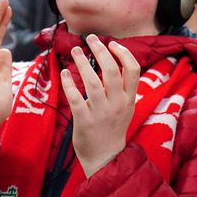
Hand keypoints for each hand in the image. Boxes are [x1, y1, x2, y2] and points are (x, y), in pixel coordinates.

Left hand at [62, 35, 140, 176]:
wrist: (106, 157)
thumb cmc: (113, 128)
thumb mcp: (125, 108)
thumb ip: (122, 88)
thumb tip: (114, 62)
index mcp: (129, 99)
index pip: (133, 69)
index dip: (123, 53)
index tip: (111, 44)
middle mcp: (118, 104)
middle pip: (112, 71)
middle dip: (101, 50)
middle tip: (90, 39)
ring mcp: (101, 112)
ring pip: (93, 81)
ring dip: (83, 62)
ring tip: (75, 51)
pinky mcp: (85, 120)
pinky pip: (76, 98)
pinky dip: (69, 83)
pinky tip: (64, 73)